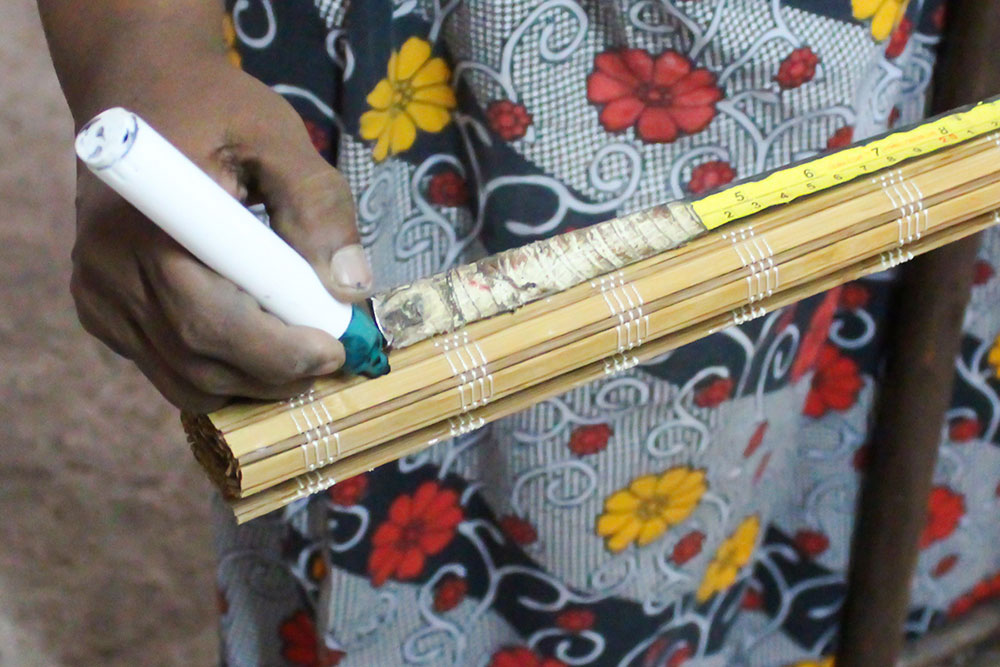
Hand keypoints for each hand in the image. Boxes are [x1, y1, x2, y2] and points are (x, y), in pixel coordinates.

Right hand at [70, 59, 371, 411]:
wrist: (137, 94)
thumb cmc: (213, 109)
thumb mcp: (277, 136)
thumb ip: (317, 205)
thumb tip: (349, 287)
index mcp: (149, 223)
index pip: (210, 319)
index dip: (278, 351)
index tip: (337, 348)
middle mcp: (110, 270)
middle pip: (198, 360)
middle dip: (277, 372)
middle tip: (333, 355)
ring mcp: (100, 297)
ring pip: (185, 379)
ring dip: (254, 382)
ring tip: (303, 352)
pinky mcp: (103, 313)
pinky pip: (169, 369)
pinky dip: (223, 372)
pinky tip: (260, 344)